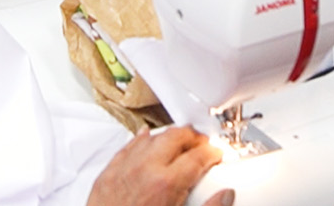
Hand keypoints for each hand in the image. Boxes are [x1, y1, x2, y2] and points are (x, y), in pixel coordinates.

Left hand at [86, 126, 232, 205]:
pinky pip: (127, 147)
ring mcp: (124, 169)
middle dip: (192, 137)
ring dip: (168, 137)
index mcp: (166, 185)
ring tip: (179, 142)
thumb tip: (225, 196)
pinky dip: (141, 141)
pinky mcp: (108, 174)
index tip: (215, 154)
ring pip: (151, 138)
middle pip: (174, 137)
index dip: (211, 153)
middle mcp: (144, 170)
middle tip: (201, 144)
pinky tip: (146, 139)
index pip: (196, 157)